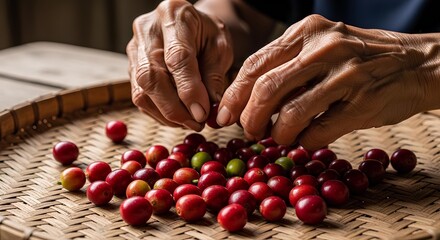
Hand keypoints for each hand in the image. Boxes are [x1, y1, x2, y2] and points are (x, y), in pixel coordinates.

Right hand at [127, 0, 232, 130]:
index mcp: (174, 15)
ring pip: (142, 91)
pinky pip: (140, 96)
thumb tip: (209, 112)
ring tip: (190, 122)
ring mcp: (134, 49)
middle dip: (175, 108)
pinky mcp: (131, 67)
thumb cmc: (207, 35)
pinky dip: (159, 113)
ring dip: (166, 115)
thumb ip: (214, 77)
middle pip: (152, 77)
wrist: (190, 25)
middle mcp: (146, 30)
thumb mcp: (220, 48)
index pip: (177, 57)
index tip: (202, 113)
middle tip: (197, 123)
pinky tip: (177, 117)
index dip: (189, 90)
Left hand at [218, 14, 439, 149]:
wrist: (417, 63)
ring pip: (290, 113)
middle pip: (266, 88)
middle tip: (249, 132)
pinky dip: (305, 141)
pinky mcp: (363, 103)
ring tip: (279, 137)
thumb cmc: (360, 58)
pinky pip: (318, 131)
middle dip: (250, 118)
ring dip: (277, 134)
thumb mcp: (321, 48)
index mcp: (306, 32)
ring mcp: (346, 74)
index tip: (224, 116)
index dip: (234, 94)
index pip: (255, 64)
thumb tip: (248, 102)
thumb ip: (287, 68)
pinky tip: (306, 139)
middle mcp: (324, 48)